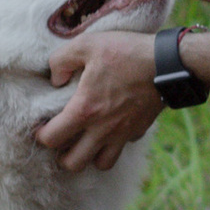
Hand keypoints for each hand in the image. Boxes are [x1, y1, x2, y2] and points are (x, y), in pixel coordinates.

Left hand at [35, 24, 162, 169]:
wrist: (169, 63)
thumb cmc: (126, 53)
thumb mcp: (87, 45)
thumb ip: (61, 60)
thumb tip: (54, 78)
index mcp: (84, 110)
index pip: (52, 139)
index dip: (41, 136)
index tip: (41, 128)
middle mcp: (102, 130)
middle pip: (74, 164)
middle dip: (62, 156)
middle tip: (62, 141)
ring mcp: (122, 133)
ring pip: (101, 164)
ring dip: (89, 157)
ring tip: (85, 142)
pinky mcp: (139, 130)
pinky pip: (122, 147)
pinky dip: (114, 144)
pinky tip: (111, 129)